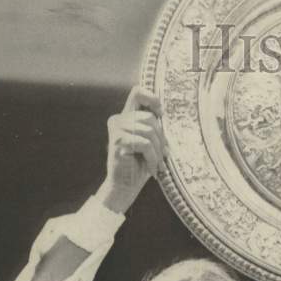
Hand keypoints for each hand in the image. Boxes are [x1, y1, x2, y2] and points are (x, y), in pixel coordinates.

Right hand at [102, 85, 166, 210]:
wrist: (124, 188)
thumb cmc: (138, 166)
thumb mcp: (149, 143)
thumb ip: (153, 127)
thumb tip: (164, 116)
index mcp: (125, 117)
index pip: (137, 92)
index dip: (152, 99)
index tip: (161, 115)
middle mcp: (117, 120)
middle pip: (149, 118)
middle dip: (161, 138)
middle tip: (163, 156)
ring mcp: (116, 130)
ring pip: (148, 130)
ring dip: (158, 150)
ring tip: (158, 164)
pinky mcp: (118, 142)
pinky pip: (144, 144)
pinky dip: (153, 158)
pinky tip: (152, 169)